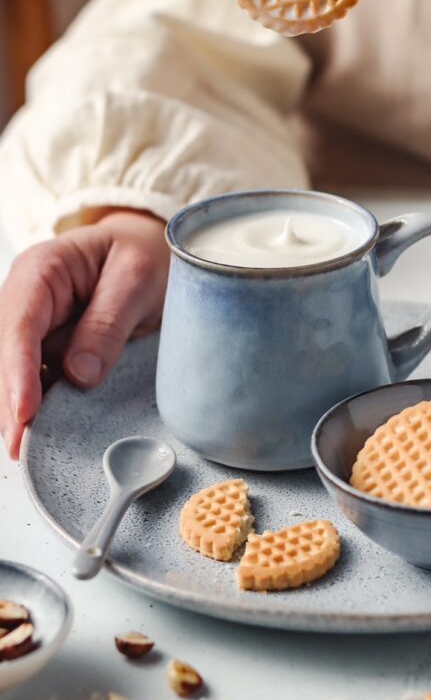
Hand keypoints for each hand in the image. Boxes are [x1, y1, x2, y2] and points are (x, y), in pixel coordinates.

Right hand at [0, 209, 168, 459]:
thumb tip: (78, 374)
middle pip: (6, 356)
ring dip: (17, 409)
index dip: (17, 371)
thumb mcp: (136, 278)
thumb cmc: (142, 254)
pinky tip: (40, 434)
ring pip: (13, 373)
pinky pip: (34, 379)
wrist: (148, 249)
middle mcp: (26, 300)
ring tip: (25, 450)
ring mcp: (33, 327)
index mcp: (41, 271)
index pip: (19, 324)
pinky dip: (35, 406)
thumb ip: (108, 322)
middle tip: (19, 447)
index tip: (24, 412)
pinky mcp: (46, 349)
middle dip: (9, 402)